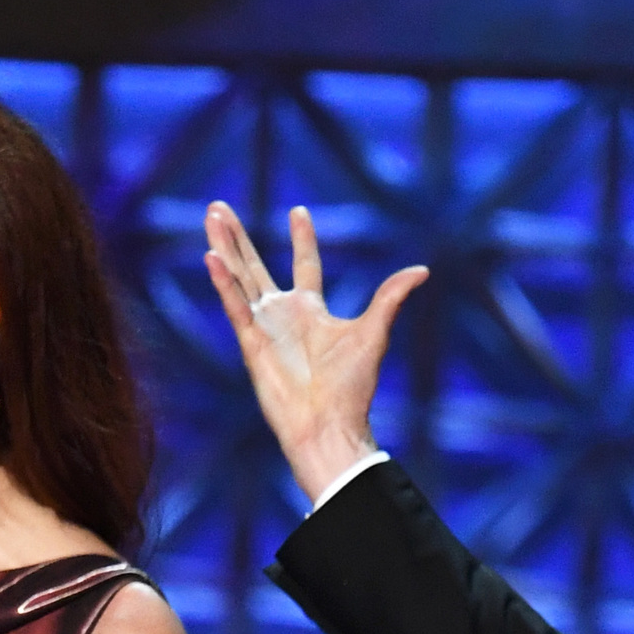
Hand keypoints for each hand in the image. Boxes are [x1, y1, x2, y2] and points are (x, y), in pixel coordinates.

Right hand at [203, 200, 427, 501]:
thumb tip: (422, 270)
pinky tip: (212, 257)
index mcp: (312, 311)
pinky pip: (235, 307)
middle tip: (221, 207)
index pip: (305, 265)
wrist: (329, 426)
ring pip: (239, 278)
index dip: (302, 239)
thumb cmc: (352, 388)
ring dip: (225, 247)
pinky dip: (224, 283)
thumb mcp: (373, 332)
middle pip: (256, 266)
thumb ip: (390, 298)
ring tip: (211, 214)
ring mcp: (264, 329)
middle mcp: (284, 316)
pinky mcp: (251, 345)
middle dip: (239, 237)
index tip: (299, 211)